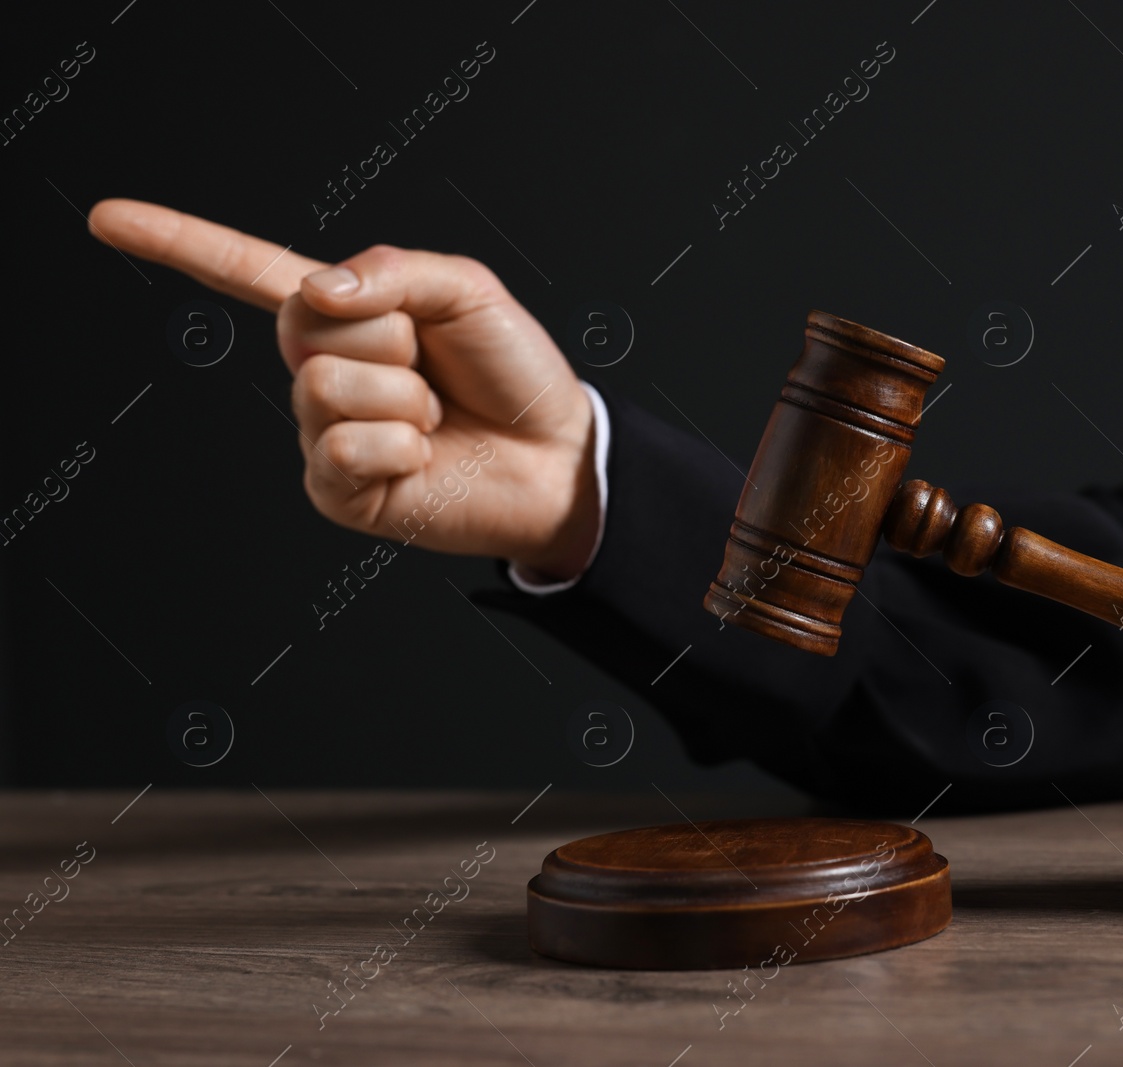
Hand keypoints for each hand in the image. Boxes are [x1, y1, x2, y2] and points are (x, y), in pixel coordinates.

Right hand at [86, 199, 598, 578]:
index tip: (105, 220)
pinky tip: (423, 456)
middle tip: (431, 365)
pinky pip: (345, 446)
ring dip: (403, 395)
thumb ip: (393, 268)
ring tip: (433, 414)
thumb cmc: (514, 374)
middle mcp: (323, 370)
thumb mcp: (467, 290)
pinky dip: (400, 446)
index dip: (178, 243)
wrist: (557, 456)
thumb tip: (318, 289)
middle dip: (389, 334)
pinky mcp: (337, 488)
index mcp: (347, 314)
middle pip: (304, 322)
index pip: (248, 273)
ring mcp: (324, 431)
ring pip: (326, 383)